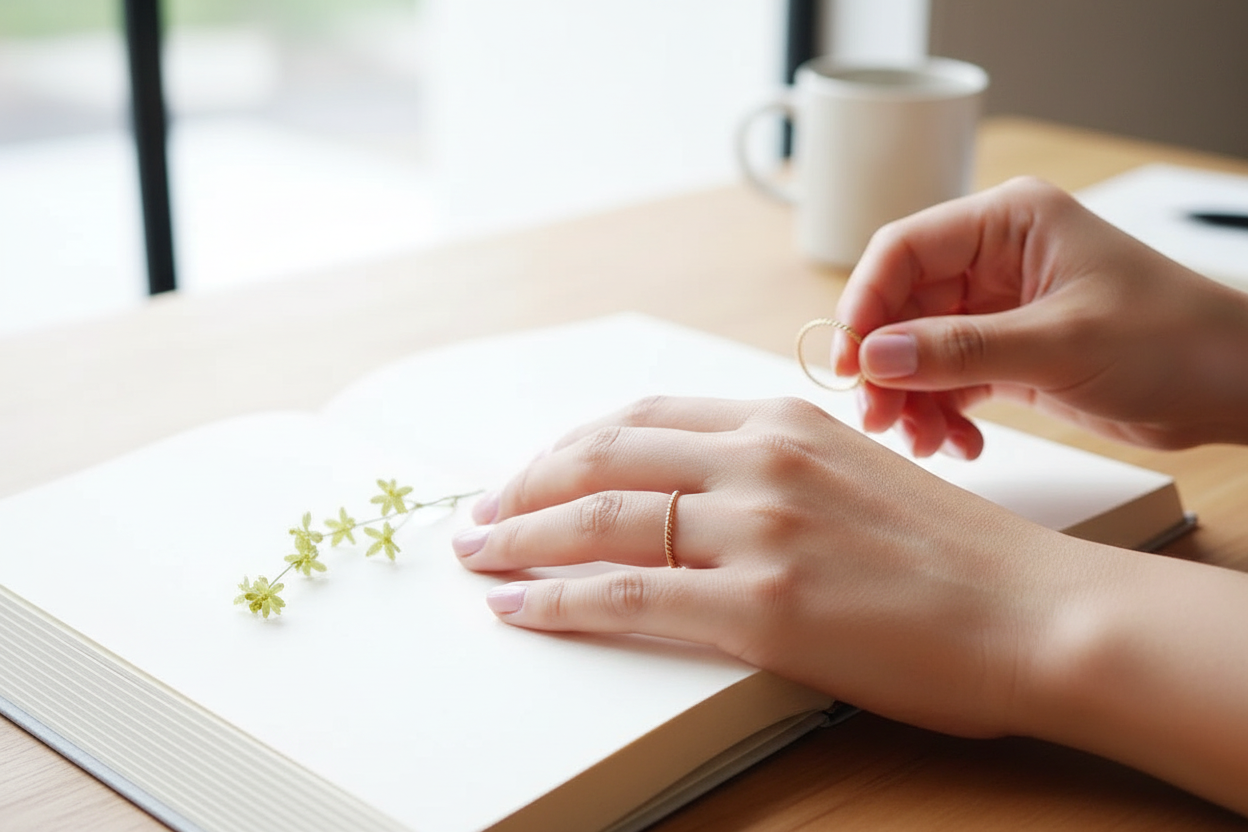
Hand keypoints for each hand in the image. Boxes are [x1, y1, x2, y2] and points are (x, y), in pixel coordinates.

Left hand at [452, 395, 1094, 738]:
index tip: (534, 471)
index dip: (570, 445)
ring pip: (598, 520)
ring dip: (518, 538)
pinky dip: (554, 600)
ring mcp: (756, 530)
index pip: (642, 415)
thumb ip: (777, 468)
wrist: (1036, 612)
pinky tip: (516, 607)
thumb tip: (702, 492)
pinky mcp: (759, 606)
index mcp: (783, 419)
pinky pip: (624, 595)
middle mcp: (759, 459)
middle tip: (478, 512)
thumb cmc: (957, 555)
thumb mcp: (857, 473)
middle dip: (523, 485)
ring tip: (476, 555)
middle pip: (602, 456)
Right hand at [834, 177, 1247, 457]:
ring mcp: (999, 307)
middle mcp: (995, 258)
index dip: (865, 304)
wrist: (1235, 387)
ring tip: (925, 440)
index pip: (903, 249)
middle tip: (878, 416)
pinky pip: (949, 379)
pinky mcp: (1008, 351)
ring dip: (912, 397)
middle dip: (887, 365)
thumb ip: (960, 350)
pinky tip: (960, 444)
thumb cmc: (1173, 340)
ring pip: (919, 349)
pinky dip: (943, 413)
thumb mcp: (1060, 344)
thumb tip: (874, 357)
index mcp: (1007, 222)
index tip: (849, 361)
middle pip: (903, 306)